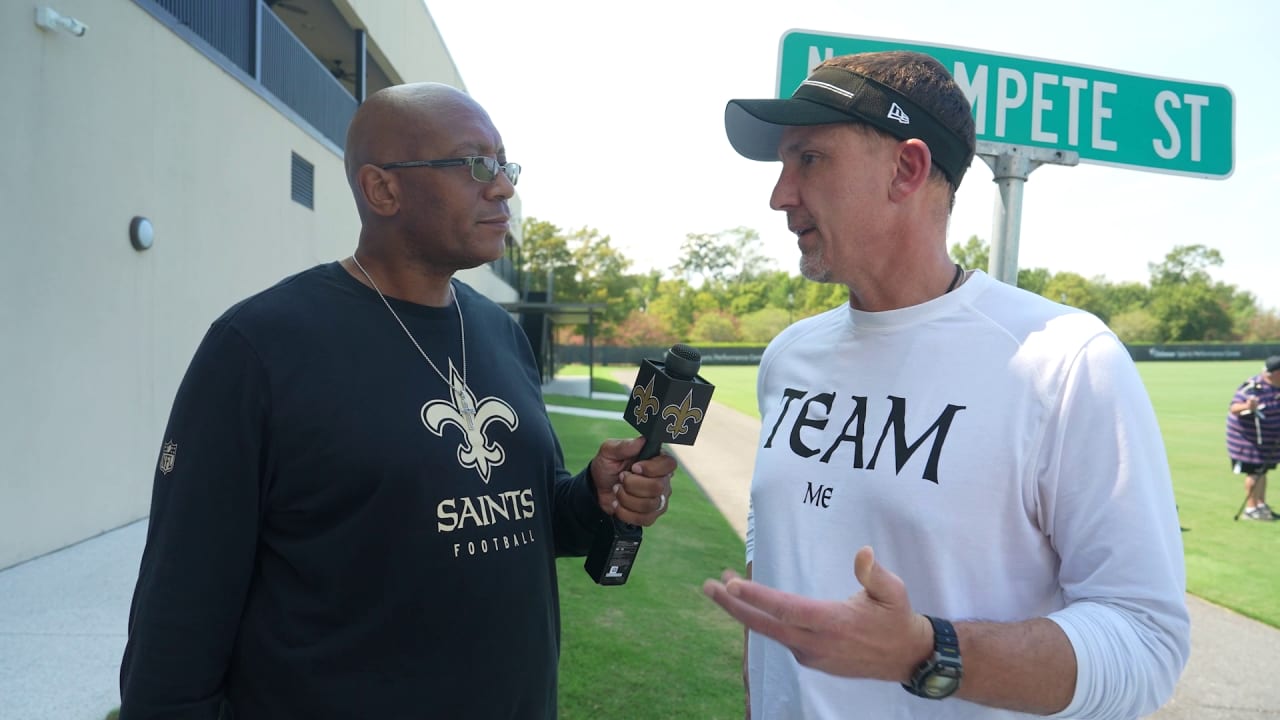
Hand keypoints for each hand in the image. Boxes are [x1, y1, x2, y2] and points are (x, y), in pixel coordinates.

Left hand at [589, 436, 675, 525]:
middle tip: (621, 478)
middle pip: (657, 487)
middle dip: (632, 484)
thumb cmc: (607, 465)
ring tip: (617, 490)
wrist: (598, 487)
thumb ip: (624, 445)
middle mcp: (663, 480)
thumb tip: (642, 440)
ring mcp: (659, 499)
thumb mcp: (609, 451)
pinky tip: (618, 504)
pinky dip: (625, 512)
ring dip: (626, 498)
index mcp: (657, 460)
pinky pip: (644, 519)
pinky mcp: (651, 515)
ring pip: (649, 504)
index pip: (669, 464)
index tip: (634, 467)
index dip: (651, 468)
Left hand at [702, 546, 932, 682]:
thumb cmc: (897, 619)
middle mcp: (815, 642)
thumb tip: (862, 552)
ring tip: (723, 586)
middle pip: (764, 625)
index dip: (757, 597)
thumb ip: (875, 574)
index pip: (785, 609)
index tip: (732, 584)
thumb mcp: (893, 592)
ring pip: (769, 632)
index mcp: (831, 622)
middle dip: (733, 605)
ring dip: (744, 610)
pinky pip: (780, 637)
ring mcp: (811, 654)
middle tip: (708, 585)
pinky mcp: (811, 659)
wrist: (906, 658)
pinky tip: (751, 604)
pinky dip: (762, 620)